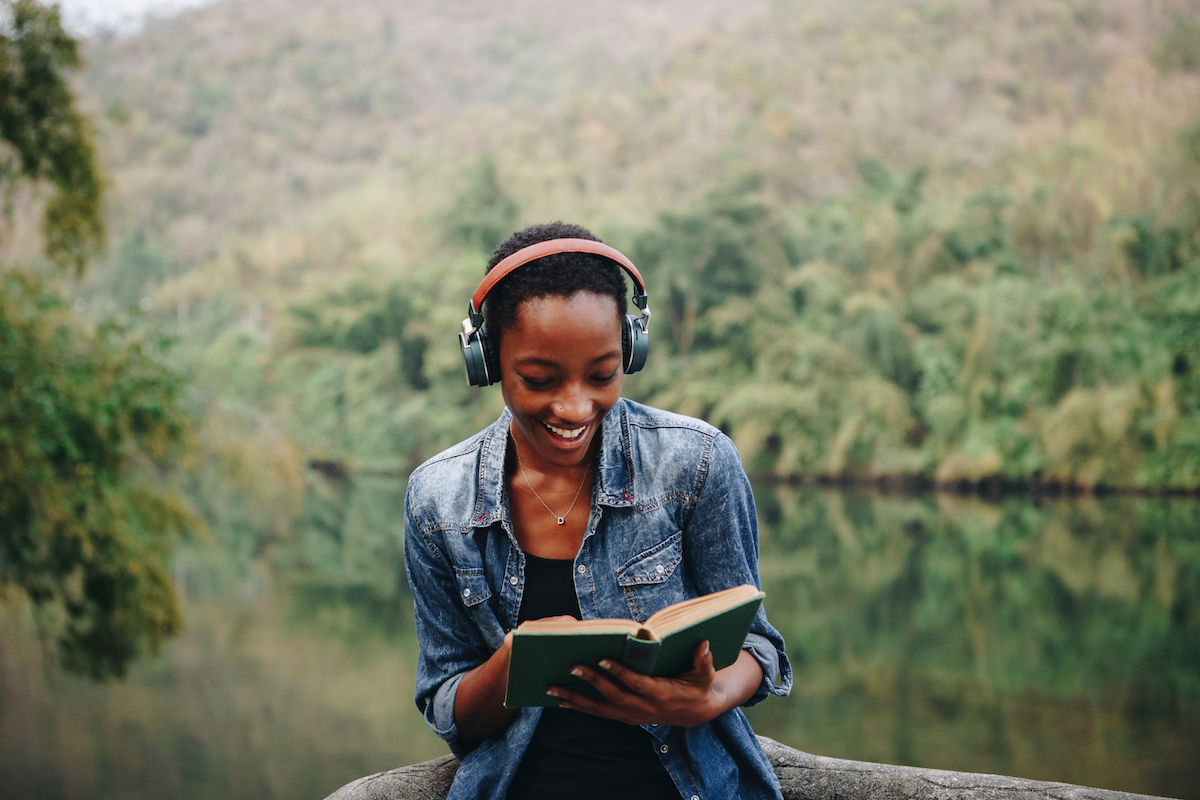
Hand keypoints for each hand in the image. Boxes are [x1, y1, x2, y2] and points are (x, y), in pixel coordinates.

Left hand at [547, 642, 759, 727]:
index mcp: (661, 694)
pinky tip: (561, 701)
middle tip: (571, 666)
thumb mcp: (705, 673)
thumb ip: (703, 660)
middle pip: (613, 696)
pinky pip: (599, 713)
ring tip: (553, 689)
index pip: (636, 684)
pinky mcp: (625, 717)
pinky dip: (580, 707)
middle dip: (591, 681)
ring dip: (576, 699)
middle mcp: (643, 708)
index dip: (619, 672)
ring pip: (600, 709)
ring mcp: (632, 715)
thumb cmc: (698, 685)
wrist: (695, 712)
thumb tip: (703, 644)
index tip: (602, 658)